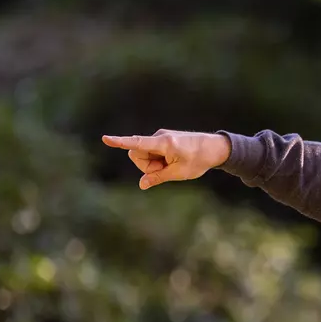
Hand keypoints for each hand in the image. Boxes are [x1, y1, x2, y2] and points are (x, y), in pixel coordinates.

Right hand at [101, 129, 230, 189]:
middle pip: (137, 155)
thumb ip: (157, 178)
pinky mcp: (162, 139)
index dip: (120, 142)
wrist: (215, 147)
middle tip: (166, 169)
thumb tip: (141, 185)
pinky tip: (173, 160)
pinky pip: (152, 153)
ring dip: (154, 164)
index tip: (105, 138)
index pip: (137, 143)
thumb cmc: (198, 160)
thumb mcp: (178, 173)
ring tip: (173, 163)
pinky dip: (159, 160)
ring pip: (144, 155)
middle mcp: (159, 136)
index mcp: (164, 143)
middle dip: (147, 166)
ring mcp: (160, 136)